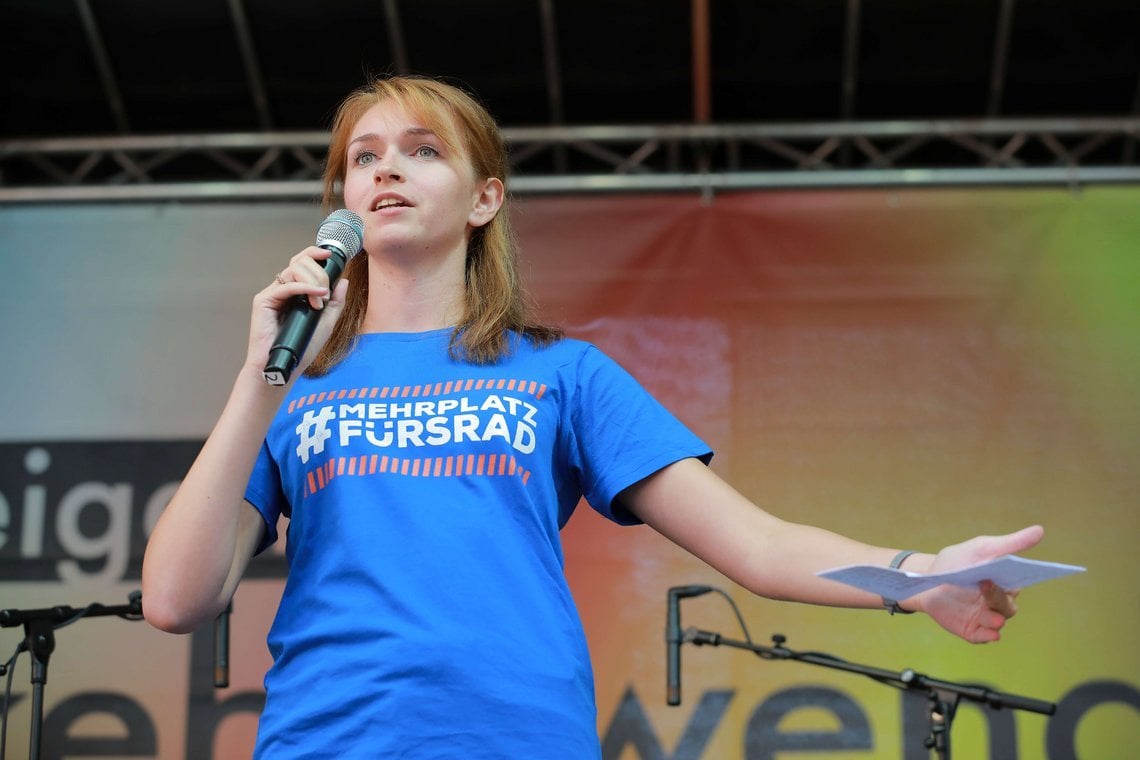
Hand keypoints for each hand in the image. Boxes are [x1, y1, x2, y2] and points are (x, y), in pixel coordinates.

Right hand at [246, 247, 349, 376]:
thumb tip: (343, 281)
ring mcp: (273, 293)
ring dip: (313, 282)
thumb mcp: (326, 323)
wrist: (283, 366)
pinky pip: (287, 286)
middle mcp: (283, 289)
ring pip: (294, 269)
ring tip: (319, 303)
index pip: (302, 263)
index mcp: (295, 292)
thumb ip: (335, 302)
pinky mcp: (264, 301)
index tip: (331, 255)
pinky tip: (317, 296)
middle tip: (325, 294)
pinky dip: (305, 287)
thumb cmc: (302, 348)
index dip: (314, 254)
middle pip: (299, 262)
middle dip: (319, 274)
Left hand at [911, 525, 1044, 642]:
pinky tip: (989, 634)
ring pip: (998, 621)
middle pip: (1007, 604)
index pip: (1022, 580)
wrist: (926, 581)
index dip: (1029, 576)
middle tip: (985, 584)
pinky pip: (983, 636)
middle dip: (999, 597)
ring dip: (995, 619)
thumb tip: (1040, 530)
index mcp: (1005, 580)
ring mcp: (985, 616)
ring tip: (992, 616)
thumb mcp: (981, 549)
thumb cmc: (957, 562)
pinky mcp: (972, 629)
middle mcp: (998, 600)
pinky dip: (987, 636)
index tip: (1034, 570)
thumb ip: (1009, 544)